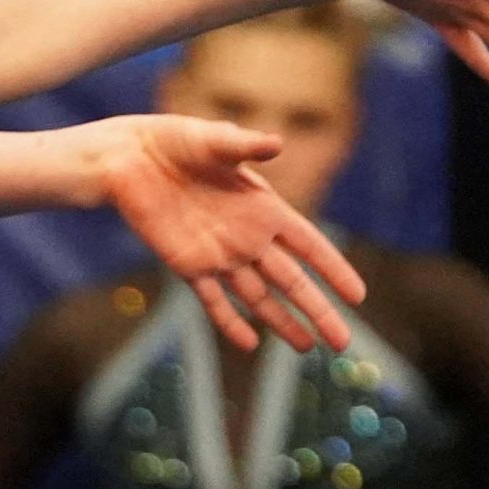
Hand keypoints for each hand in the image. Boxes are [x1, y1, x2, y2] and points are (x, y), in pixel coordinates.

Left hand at [86, 115, 365, 353]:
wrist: (132, 158)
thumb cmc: (177, 141)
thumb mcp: (215, 140)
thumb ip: (245, 147)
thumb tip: (276, 143)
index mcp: (265, 208)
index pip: (309, 247)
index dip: (333, 271)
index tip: (357, 297)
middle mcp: (248, 236)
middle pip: (292, 281)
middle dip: (317, 310)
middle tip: (342, 342)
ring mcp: (219, 255)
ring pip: (259, 298)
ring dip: (282, 323)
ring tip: (307, 348)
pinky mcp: (187, 266)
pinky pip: (213, 301)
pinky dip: (230, 323)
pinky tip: (249, 345)